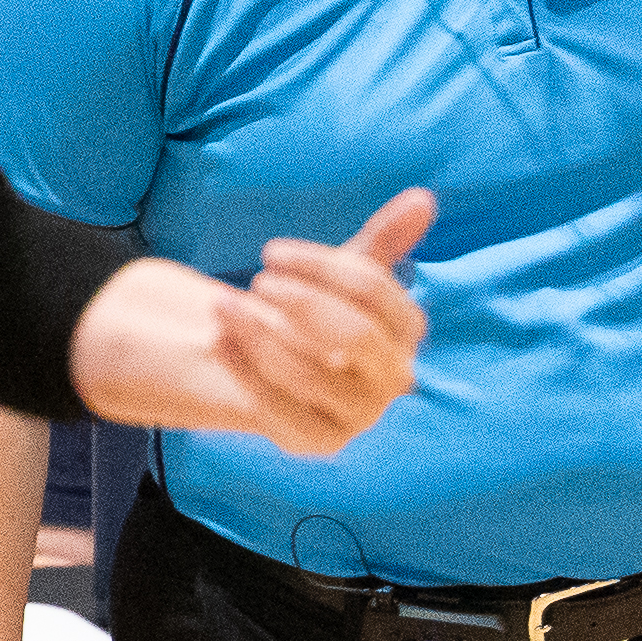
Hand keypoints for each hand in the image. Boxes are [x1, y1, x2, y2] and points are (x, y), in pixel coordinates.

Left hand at [72, 189, 434, 450]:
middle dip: (301, 303)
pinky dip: (244, 370)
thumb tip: (424, 198)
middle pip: (354, 335)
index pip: (374, 291)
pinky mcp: (319, 442)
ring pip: (311, 373)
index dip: (320, 267)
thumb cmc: (321, 316)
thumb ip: (383, 241)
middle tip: (257, 281)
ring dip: (259, 333)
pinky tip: (218, 338)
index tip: (271, 252)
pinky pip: (278, 408)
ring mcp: (360, 416)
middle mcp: (395, 378)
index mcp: (408, 331)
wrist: (284, 373)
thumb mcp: (346, 275)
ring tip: (220, 303)